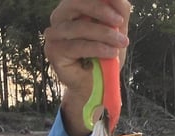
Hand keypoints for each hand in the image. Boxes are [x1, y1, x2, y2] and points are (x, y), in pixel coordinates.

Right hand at [44, 0, 130, 135]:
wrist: (97, 87)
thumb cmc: (105, 59)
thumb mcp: (117, 33)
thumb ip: (119, 13)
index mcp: (73, 9)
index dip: (99, 0)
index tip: (118, 11)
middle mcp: (60, 18)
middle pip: (75, 4)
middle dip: (100, 10)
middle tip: (119, 22)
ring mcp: (54, 35)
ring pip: (78, 27)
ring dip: (104, 34)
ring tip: (121, 43)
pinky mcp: (53, 51)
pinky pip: (76, 46)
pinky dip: (97, 48)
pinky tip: (111, 53)